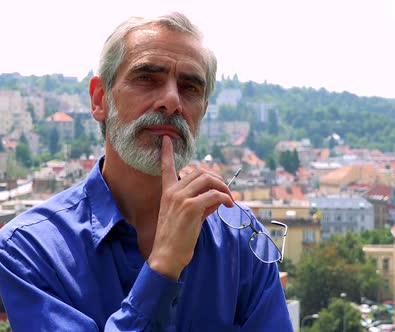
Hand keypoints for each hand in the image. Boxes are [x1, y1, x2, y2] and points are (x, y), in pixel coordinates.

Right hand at [147, 136, 234, 279]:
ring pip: (208, 180)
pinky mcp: (190, 208)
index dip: (167, 152)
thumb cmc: (177, 239)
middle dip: (218, 179)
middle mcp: (172, 192)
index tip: (167, 139)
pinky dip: (225, 198)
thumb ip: (201, 204)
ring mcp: (180, 199)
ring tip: (229, 200)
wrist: (167, 256)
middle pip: (200, 172)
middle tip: (226, 193)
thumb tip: (218, 198)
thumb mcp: (188, 217)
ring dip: (223, 187)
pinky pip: (214, 195)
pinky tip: (228, 206)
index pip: (166, 168)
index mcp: (167, 193)